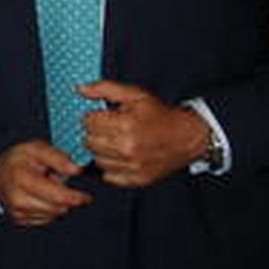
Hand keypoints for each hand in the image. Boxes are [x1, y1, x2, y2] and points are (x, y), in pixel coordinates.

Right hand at [0, 140, 91, 225]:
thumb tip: (77, 169)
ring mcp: (17, 212)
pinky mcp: (19, 220)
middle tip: (58, 183)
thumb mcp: (36, 148)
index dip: (76, 198)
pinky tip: (41, 197)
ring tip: (47, 188)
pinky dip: (49, 209)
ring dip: (57, 204)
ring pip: (54, 215)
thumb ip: (58, 157)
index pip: (58, 197)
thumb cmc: (18, 159)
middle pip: (58, 208)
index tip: (86, 196)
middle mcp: (17, 199)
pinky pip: (46, 219)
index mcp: (22, 178)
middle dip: (65, 198)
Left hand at [80, 80, 208, 187]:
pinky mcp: (136, 180)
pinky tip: (120, 157)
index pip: (88, 121)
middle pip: (89, 141)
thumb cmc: (160, 115)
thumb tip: (80, 89)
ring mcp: (132, 166)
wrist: (188, 137)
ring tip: (115, 142)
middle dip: (95, 132)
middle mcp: (127, 148)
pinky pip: (108, 176)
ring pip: (96, 159)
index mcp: (126, 124)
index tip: (102, 116)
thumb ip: (105, 88)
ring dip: (101, 150)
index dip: (93, 116)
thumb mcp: (135, 95)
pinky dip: (110, 166)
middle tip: (109, 128)